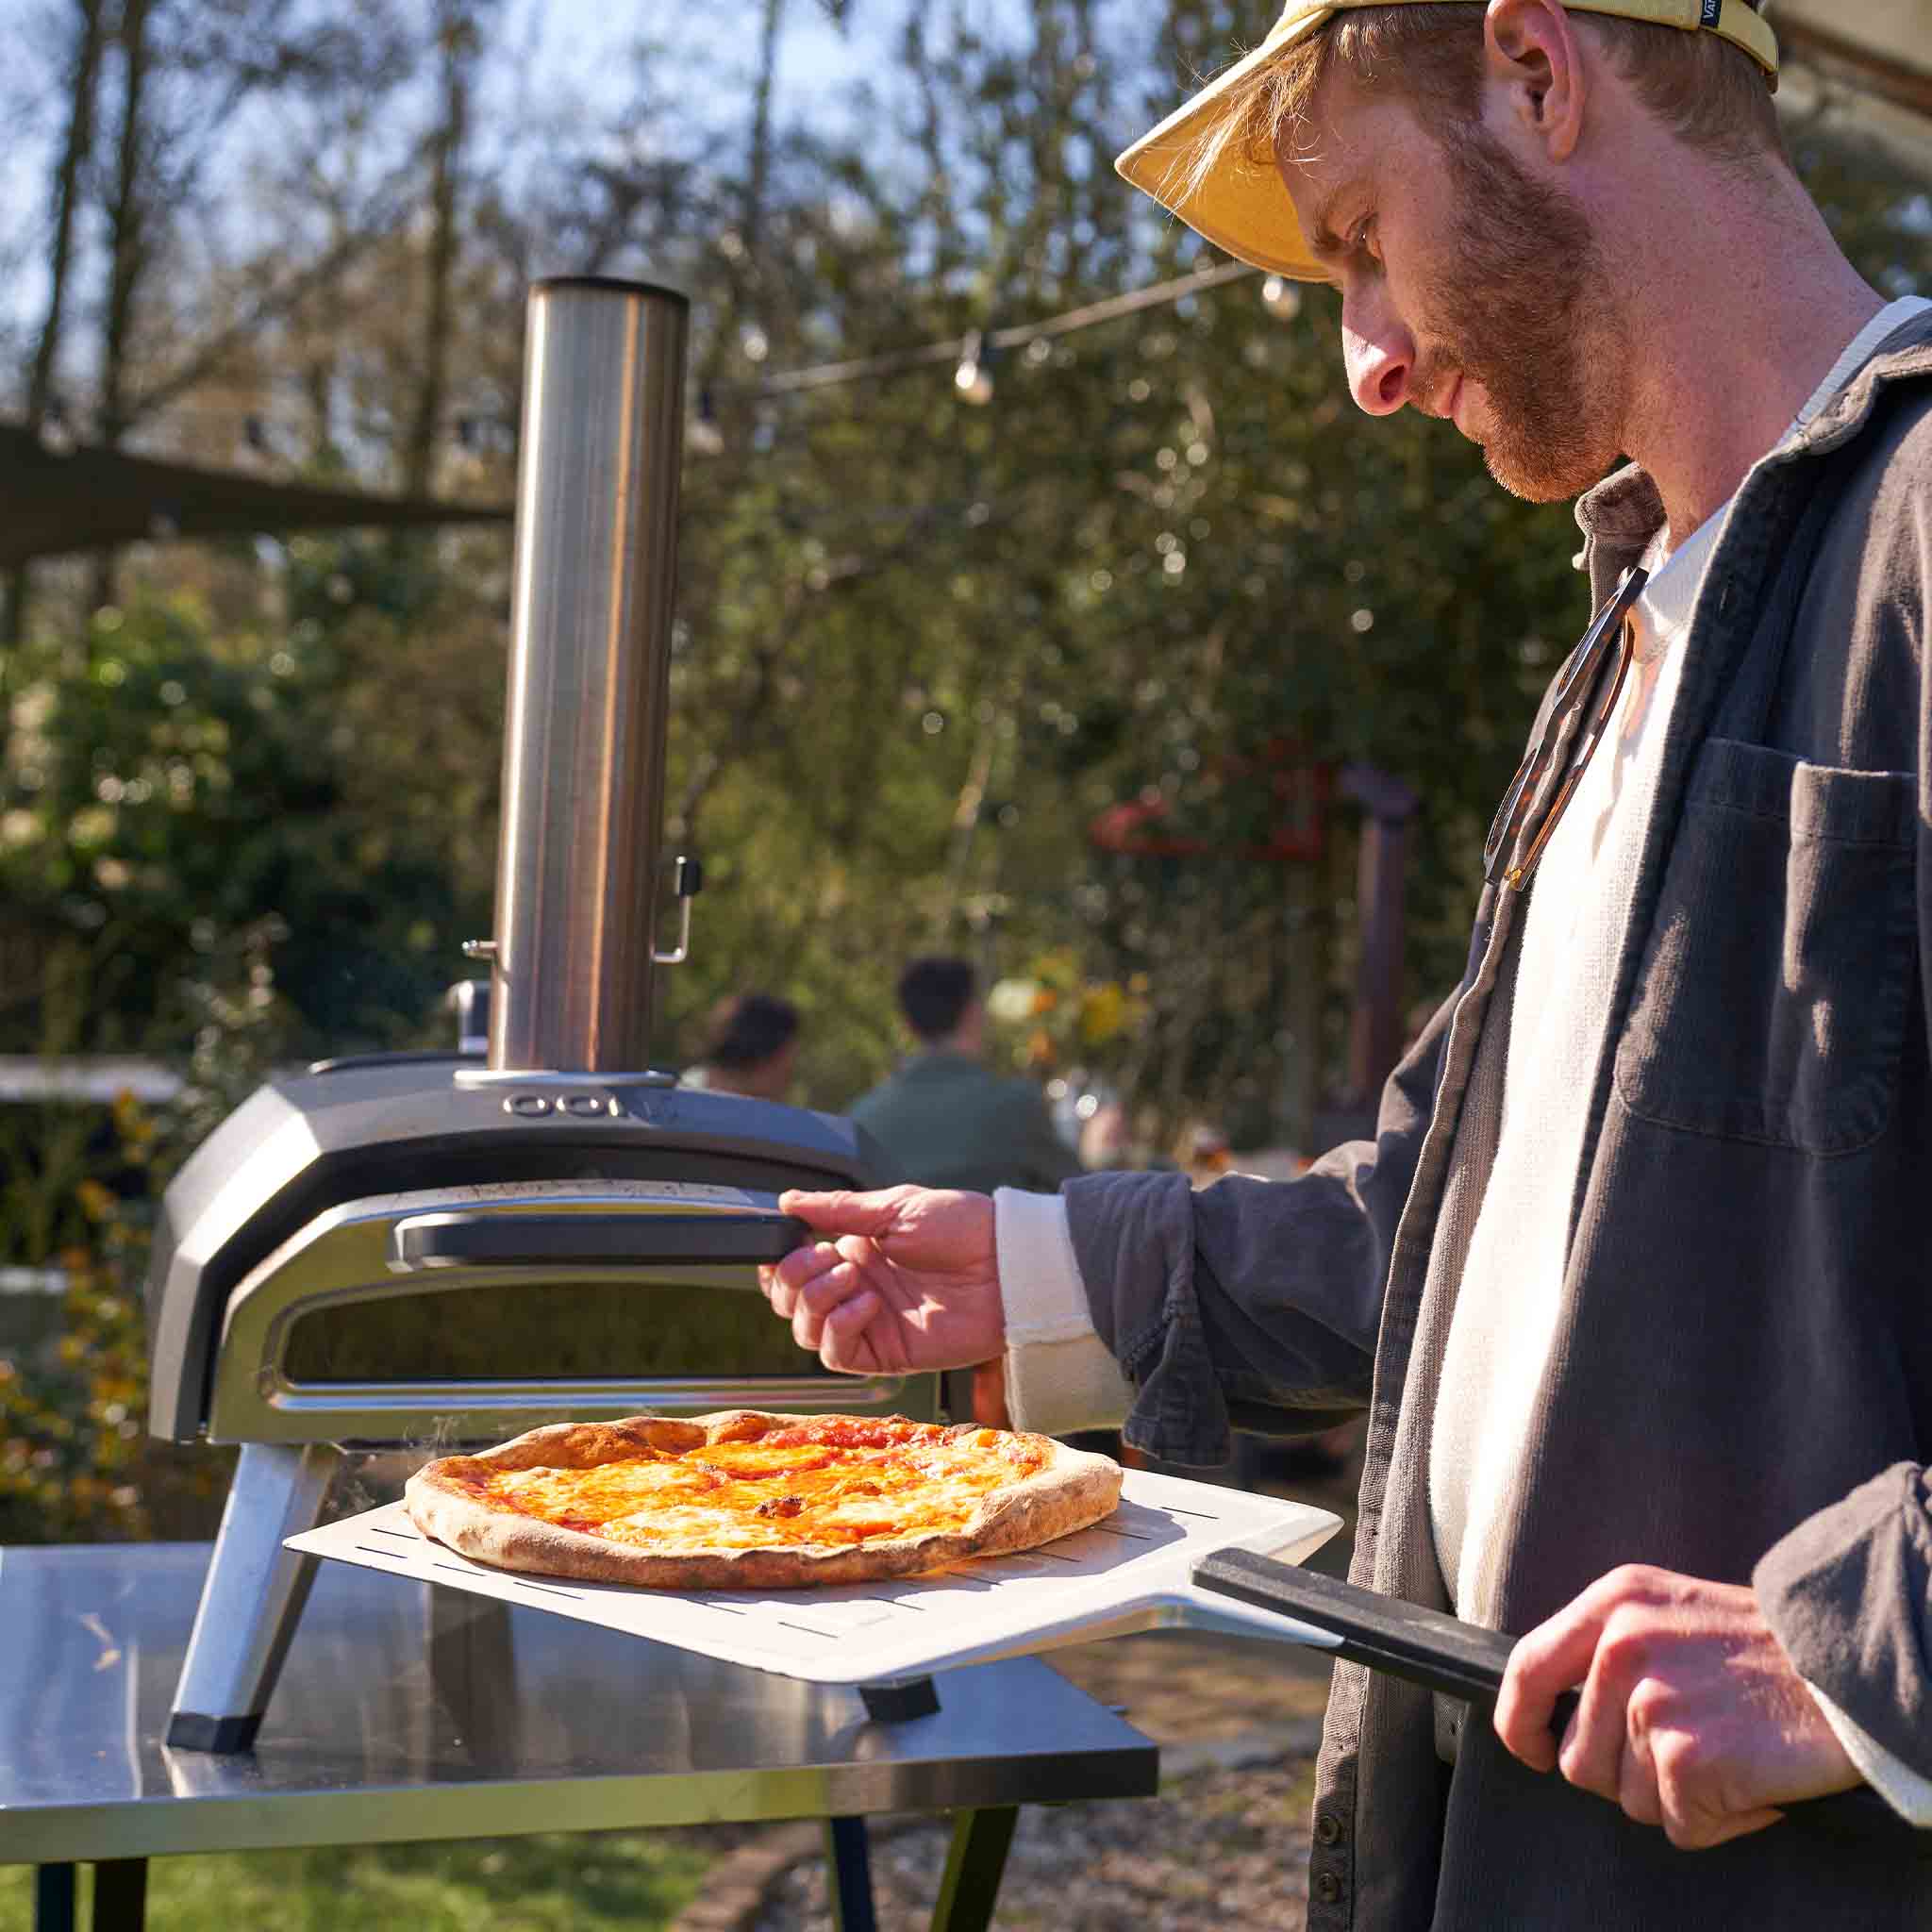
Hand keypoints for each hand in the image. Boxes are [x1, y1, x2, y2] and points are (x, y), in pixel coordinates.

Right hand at [759, 1185, 1003, 1374]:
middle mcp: (857, 1288)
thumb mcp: (895, 1207)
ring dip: (817, 1299)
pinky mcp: (888, 1353)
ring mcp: (870, 1323)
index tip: (787, 1243)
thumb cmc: (963, 1229)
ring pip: (807, 1330)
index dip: (780, 1262)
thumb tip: (787, 1200)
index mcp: (856, 1250)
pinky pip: (837, 1354)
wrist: (1007, 1265)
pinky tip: (866, 1303)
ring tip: (852, 1276)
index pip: (794, 1268)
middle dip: (795, 1277)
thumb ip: (838, 1209)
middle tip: (826, 1255)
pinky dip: (840, 1327)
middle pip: (791, 1302)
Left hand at [1494, 1564, 1861, 1848]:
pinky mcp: (1685, 1760)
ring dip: (1675, 1797)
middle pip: (1577, 1756)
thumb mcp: (1669, 1612)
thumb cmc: (1767, 1649)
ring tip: (1726, 1754)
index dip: (1520, 1722)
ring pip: (1626, 1798)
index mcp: (1612, 1604)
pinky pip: (1677, 1825)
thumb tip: (1560, 1710)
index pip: (1526, 1669)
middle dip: (1625, 1773)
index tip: (1532, 1749)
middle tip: (1689, 1748)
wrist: (1850, 1668)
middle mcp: (1620, 1648)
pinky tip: (1750, 1781)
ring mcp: (1650, 1704)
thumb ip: (1611, 1647)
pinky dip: (1717, 1820)